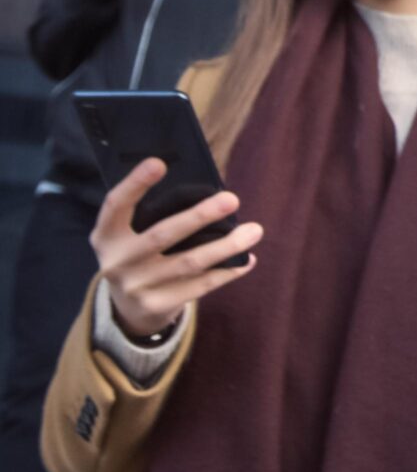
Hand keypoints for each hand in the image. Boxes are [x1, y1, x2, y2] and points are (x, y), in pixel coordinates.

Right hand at [92, 158, 261, 337]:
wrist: (127, 309)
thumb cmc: (140, 255)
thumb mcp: (131, 235)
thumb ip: (153, 215)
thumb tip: (206, 190)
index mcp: (106, 235)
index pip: (116, 205)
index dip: (134, 184)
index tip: (159, 162)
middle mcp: (116, 261)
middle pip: (162, 235)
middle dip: (200, 216)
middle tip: (232, 199)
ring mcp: (135, 286)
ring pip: (189, 263)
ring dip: (227, 246)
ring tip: (254, 230)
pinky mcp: (156, 305)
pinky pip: (199, 286)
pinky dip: (227, 271)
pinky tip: (247, 260)